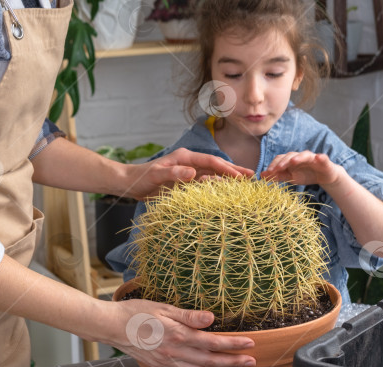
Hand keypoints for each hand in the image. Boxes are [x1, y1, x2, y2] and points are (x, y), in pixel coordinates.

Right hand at [108, 299, 255, 366]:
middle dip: (233, 362)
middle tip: (252, 362)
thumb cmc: (137, 312)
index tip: (250, 344)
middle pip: (211, 361)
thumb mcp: (164, 307)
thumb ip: (189, 316)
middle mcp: (175, 352)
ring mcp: (168, 363)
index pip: (213, 342)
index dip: (233, 345)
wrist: (112, 327)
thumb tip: (211, 318)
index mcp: (178, 335)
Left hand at [125, 148, 253, 198]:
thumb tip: (193, 173)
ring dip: (228, 179)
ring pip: (213, 175)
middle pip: (216, 166)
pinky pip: (205, 185)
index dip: (226, 168)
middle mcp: (189, 163)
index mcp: (185, 157)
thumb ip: (174, 173)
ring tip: (244, 184)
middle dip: (233, 171)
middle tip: (251, 176)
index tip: (239, 176)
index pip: (210, 162)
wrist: (131, 184)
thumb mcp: (156, 175)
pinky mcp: (186, 183)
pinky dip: (217, 187)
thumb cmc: (141, 178)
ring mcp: (189, 173)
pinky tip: (227, 192)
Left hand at [262, 151, 344, 186]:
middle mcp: (300, 156)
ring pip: (304, 155)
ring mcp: (312, 157)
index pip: (280, 159)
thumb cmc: (306, 175)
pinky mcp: (323, 161)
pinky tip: (318, 158)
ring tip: (293, 161)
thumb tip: (261, 176)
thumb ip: (277, 176)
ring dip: (299, 157)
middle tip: (278, 168)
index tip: (267, 172)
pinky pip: (322, 158)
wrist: (324, 177)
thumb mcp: (290, 177)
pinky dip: (320, 157)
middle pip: (290, 155)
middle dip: (283, 162)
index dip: (274, 165)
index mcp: (291, 160)